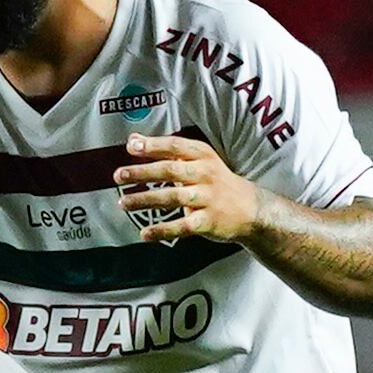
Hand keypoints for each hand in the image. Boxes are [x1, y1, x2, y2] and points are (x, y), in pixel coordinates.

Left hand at [113, 131, 265, 241]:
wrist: (253, 209)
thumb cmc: (216, 182)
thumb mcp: (198, 161)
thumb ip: (165, 151)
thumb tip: (133, 139)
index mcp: (203, 157)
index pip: (176, 147)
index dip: (153, 146)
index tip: (132, 146)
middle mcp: (206, 175)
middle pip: (172, 170)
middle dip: (143, 172)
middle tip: (119, 175)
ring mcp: (208, 198)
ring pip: (174, 197)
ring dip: (146, 200)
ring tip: (123, 203)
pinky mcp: (208, 221)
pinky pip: (183, 226)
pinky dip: (163, 230)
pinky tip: (144, 233)